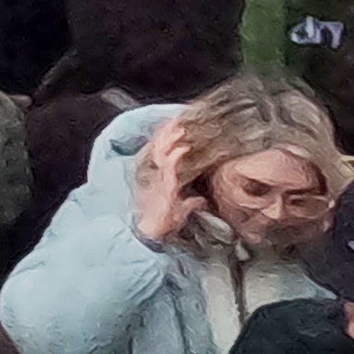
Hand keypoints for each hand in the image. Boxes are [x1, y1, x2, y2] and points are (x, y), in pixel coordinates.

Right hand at [132, 123, 194, 245]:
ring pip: (162, 154)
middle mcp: (158, 176)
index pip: (160, 153)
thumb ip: (191, 203)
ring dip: (170, 139)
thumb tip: (201, 201)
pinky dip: (176, 157)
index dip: (164, 139)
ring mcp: (160, 180)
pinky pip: (170, 169)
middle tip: (176, 119)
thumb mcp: (180, 211)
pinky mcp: (165, 187)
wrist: (151, 233)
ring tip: (180, 127)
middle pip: (159, 149)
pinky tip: (183, 148)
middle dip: (166, 133)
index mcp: (160, 179)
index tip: (172, 126)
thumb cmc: (162, 222)